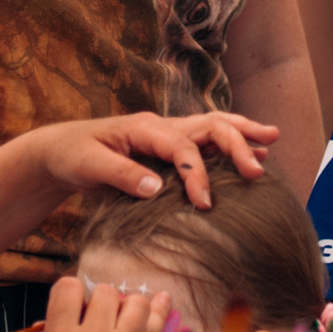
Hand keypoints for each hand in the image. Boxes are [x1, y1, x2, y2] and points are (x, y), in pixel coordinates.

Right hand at [25, 276, 172, 331]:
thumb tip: (46, 321)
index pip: (68, 287)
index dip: (72, 296)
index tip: (74, 310)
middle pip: (104, 292)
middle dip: (101, 301)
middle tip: (98, 321)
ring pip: (135, 303)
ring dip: (128, 307)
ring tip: (122, 321)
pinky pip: (155, 326)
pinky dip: (159, 310)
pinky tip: (162, 302)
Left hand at [30, 111, 277, 209]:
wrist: (60, 151)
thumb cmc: (72, 155)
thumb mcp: (89, 165)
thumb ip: (121, 175)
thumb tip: (156, 188)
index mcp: (145, 128)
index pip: (183, 147)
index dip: (198, 175)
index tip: (205, 205)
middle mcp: (162, 126)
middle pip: (210, 126)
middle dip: (237, 144)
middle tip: (258, 170)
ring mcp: (168, 135)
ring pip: (214, 127)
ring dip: (242, 133)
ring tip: (272, 139)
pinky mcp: (168, 149)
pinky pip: (206, 144)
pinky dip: (231, 147)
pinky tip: (250, 155)